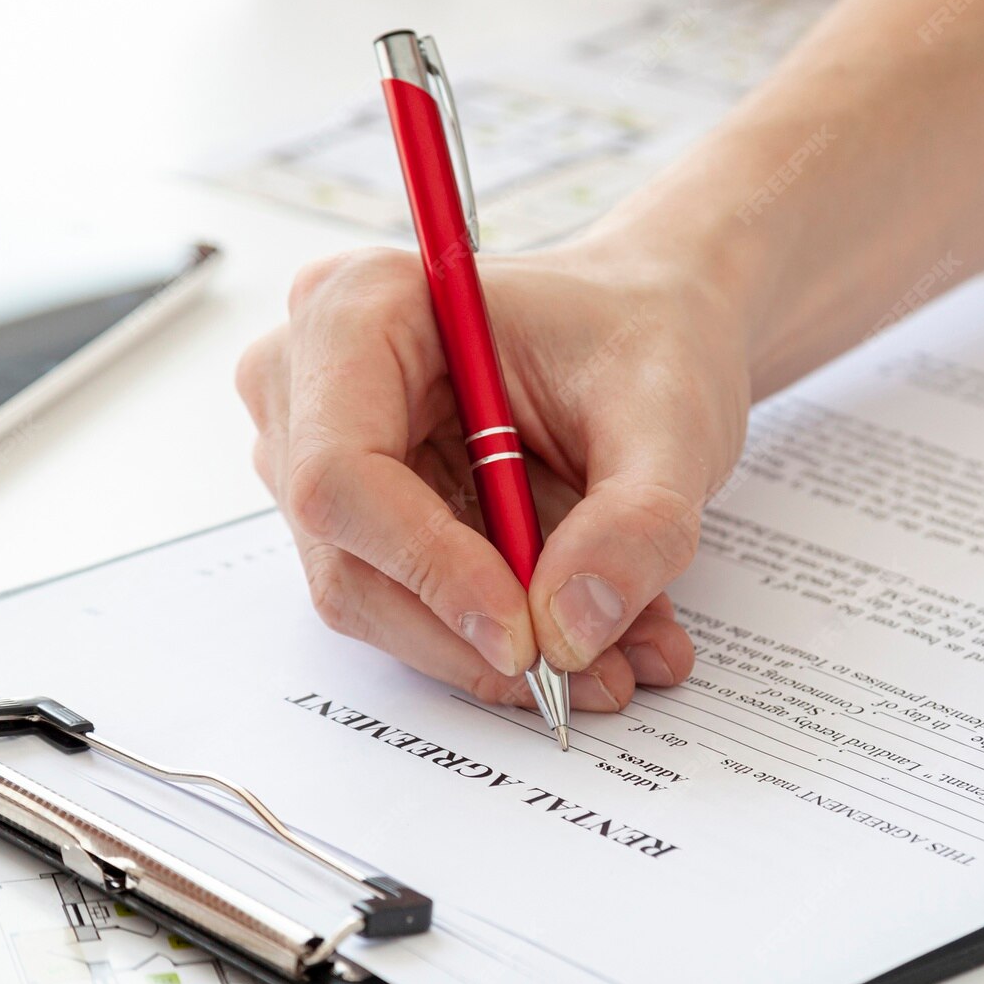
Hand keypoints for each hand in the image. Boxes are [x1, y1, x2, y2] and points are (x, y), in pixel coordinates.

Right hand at [236, 240, 750, 710]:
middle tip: (597, 673)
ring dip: (498, 647)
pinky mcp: (360, 513)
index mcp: (364, 310)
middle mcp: (312, 380)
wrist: (652, 334)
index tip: (527, 636)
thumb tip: (571, 631)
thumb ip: (635, 523)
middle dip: (473, 633)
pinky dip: (503, 633)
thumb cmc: (645, 338)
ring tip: (623, 653)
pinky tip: (592, 629)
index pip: (341, 473)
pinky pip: (410, 606)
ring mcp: (321, 452)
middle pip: (349, 557)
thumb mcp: (671, 420)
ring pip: (378, 600)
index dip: (428, 569)